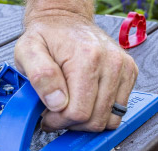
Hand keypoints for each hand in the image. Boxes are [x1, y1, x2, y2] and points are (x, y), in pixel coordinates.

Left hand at [14, 13, 137, 131]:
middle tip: (56, 113)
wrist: (65, 20)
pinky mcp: (129, 73)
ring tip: (70, 108)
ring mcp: (123, 69)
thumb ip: (40, 76)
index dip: (58, 121)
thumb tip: (56, 103)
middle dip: (72, 123)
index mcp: (87, 58)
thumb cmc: (46, 36)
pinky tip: (84, 101)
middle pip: (96, 120)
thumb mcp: (28, 51)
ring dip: (87, 121)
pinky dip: (101, 112)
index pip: (78, 112)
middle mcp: (111, 63)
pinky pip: (119, 111)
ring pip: (110, 120)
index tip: (47, 115)